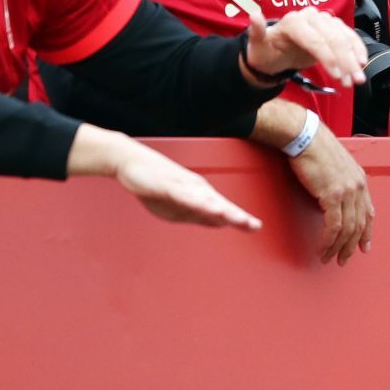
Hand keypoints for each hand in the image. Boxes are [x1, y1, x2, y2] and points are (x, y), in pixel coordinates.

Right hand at [110, 137, 261, 230]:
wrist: (132, 162)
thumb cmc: (156, 184)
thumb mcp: (177, 207)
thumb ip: (198, 214)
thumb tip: (220, 222)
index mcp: (199, 195)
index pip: (223, 209)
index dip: (239, 218)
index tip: (257, 227)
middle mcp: (195, 189)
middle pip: (219, 205)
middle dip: (236, 216)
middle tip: (254, 225)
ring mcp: (181, 185)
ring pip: (204, 200)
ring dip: (220, 210)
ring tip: (235, 219)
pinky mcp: (166, 185)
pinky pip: (182, 195)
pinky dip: (195, 202)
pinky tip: (204, 207)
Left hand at [244, 9, 367, 86]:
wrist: (275, 52)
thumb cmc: (266, 51)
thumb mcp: (256, 46)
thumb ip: (256, 32)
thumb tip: (253, 15)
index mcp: (294, 21)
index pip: (316, 39)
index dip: (328, 57)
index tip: (336, 75)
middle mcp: (311, 17)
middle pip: (334, 38)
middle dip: (345, 61)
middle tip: (352, 81)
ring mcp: (323, 21)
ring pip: (344, 37)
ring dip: (354, 58)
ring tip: (358, 79)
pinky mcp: (332, 28)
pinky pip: (349, 37)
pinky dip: (357, 50)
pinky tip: (362, 63)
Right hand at [288, 127, 374, 264]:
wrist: (306, 137)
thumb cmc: (315, 148)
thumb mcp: (336, 166)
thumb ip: (340, 183)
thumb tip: (334, 201)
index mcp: (360, 180)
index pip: (368, 212)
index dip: (366, 232)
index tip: (363, 247)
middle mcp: (357, 187)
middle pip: (359, 225)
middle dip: (351, 246)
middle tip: (342, 259)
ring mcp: (347, 191)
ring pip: (347, 229)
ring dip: (337, 247)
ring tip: (328, 258)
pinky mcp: (332, 195)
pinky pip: (333, 226)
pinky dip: (328, 240)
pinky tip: (322, 248)